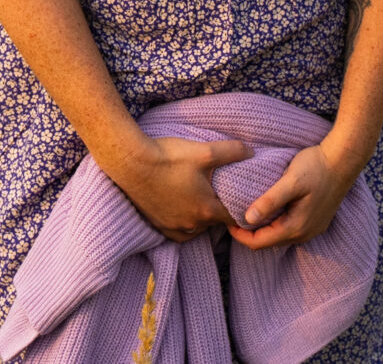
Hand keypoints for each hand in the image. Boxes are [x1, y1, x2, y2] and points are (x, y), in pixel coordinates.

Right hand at [106, 136, 253, 242]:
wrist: (130, 163)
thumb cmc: (167, 157)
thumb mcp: (204, 151)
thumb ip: (232, 152)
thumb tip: (252, 152)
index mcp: (206, 209)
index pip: (234, 217)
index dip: (241, 208)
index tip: (242, 199)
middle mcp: (192, 225)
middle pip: (214, 222)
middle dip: (218, 209)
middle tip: (219, 192)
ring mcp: (172, 228)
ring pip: (196, 227)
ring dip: (200, 216)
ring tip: (199, 197)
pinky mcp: (157, 226)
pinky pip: (177, 231)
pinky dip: (182, 221)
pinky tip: (180, 205)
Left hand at [227, 143, 362, 249]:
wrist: (343, 161)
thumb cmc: (315, 167)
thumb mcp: (290, 181)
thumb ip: (270, 200)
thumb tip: (248, 218)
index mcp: (295, 227)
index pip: (258, 243)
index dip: (239, 235)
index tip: (226, 218)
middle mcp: (303, 234)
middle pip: (267, 242)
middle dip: (248, 232)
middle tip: (232, 213)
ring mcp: (310, 229)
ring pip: (277, 236)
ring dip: (260, 227)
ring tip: (245, 209)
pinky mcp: (314, 221)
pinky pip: (287, 229)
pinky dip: (273, 223)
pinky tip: (266, 207)